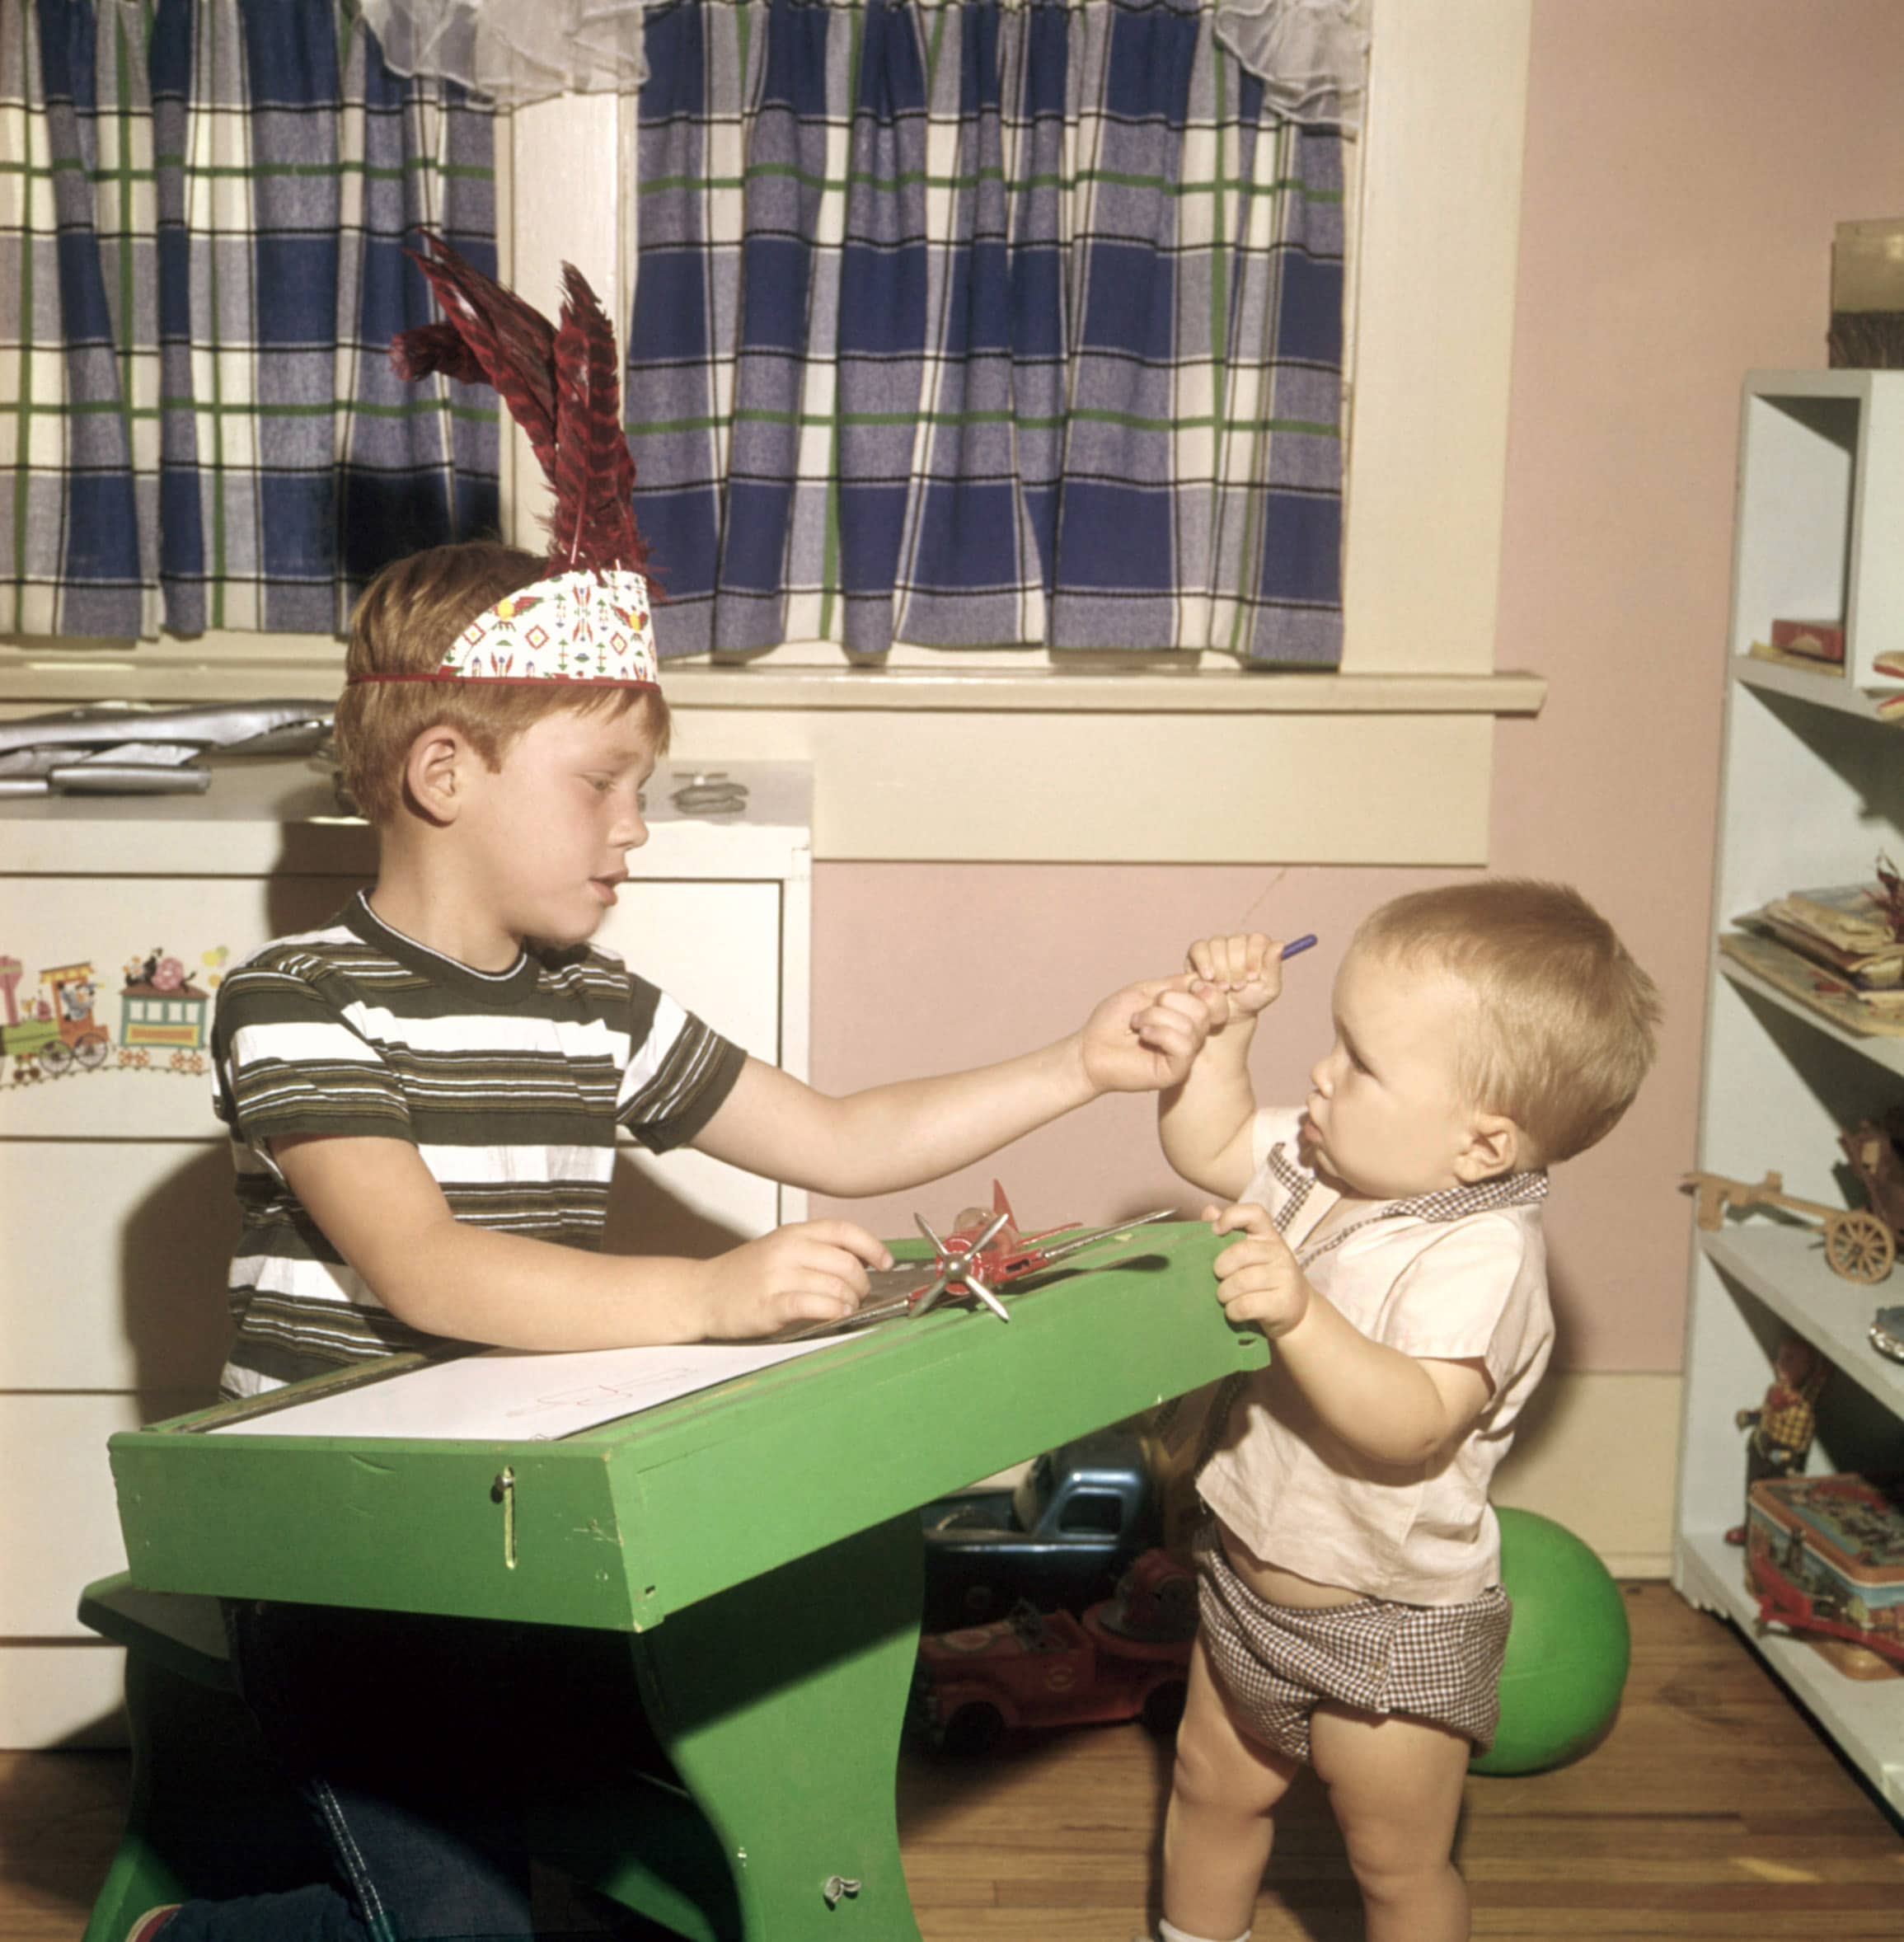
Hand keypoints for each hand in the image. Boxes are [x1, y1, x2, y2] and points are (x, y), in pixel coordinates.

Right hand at [697, 1219, 892, 1338]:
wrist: (702, 1294)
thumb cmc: (744, 1275)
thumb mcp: (781, 1248)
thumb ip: (816, 1250)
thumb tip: (862, 1262)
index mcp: (794, 1233)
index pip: (845, 1231)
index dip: (872, 1246)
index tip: (885, 1262)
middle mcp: (787, 1250)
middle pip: (846, 1262)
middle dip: (862, 1283)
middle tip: (860, 1294)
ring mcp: (777, 1276)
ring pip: (834, 1284)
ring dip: (850, 1301)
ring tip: (846, 1308)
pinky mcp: (769, 1304)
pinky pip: (813, 1304)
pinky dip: (832, 1310)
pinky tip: (836, 1315)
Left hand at [1079, 978, 1214, 1093]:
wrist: (1089, 1049)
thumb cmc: (1113, 1021)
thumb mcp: (1144, 992)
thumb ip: (1174, 984)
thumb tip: (1203, 979)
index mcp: (1186, 1016)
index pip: (1214, 1000)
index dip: (1201, 988)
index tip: (1169, 990)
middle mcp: (1191, 1035)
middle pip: (1204, 1009)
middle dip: (1169, 1001)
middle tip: (1143, 1010)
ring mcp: (1185, 1055)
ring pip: (1192, 1025)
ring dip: (1157, 1016)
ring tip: (1136, 1024)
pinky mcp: (1177, 1071)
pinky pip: (1184, 1045)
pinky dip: (1160, 1033)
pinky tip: (1143, 1035)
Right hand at [1185, 933, 1284, 1026]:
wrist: (1227, 1014)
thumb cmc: (1251, 999)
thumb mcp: (1268, 988)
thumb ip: (1274, 966)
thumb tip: (1280, 944)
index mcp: (1258, 946)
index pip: (1257, 940)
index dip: (1253, 958)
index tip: (1252, 978)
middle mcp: (1238, 941)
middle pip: (1236, 942)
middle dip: (1236, 968)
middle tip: (1238, 987)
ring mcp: (1217, 944)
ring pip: (1218, 944)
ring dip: (1221, 969)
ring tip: (1224, 988)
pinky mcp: (1199, 951)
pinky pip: (1199, 948)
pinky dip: (1204, 962)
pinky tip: (1208, 978)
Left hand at [1205, 1200, 1310, 1338]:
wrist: (1296, 1310)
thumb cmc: (1263, 1278)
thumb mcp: (1249, 1253)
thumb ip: (1228, 1232)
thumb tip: (1209, 1211)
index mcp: (1268, 1235)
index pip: (1254, 1213)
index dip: (1231, 1216)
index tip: (1216, 1230)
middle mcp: (1279, 1252)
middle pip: (1241, 1252)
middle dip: (1221, 1267)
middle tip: (1218, 1277)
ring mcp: (1285, 1277)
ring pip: (1241, 1282)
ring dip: (1224, 1293)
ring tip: (1224, 1297)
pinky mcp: (1284, 1302)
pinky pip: (1247, 1305)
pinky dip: (1233, 1310)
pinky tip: (1234, 1311)